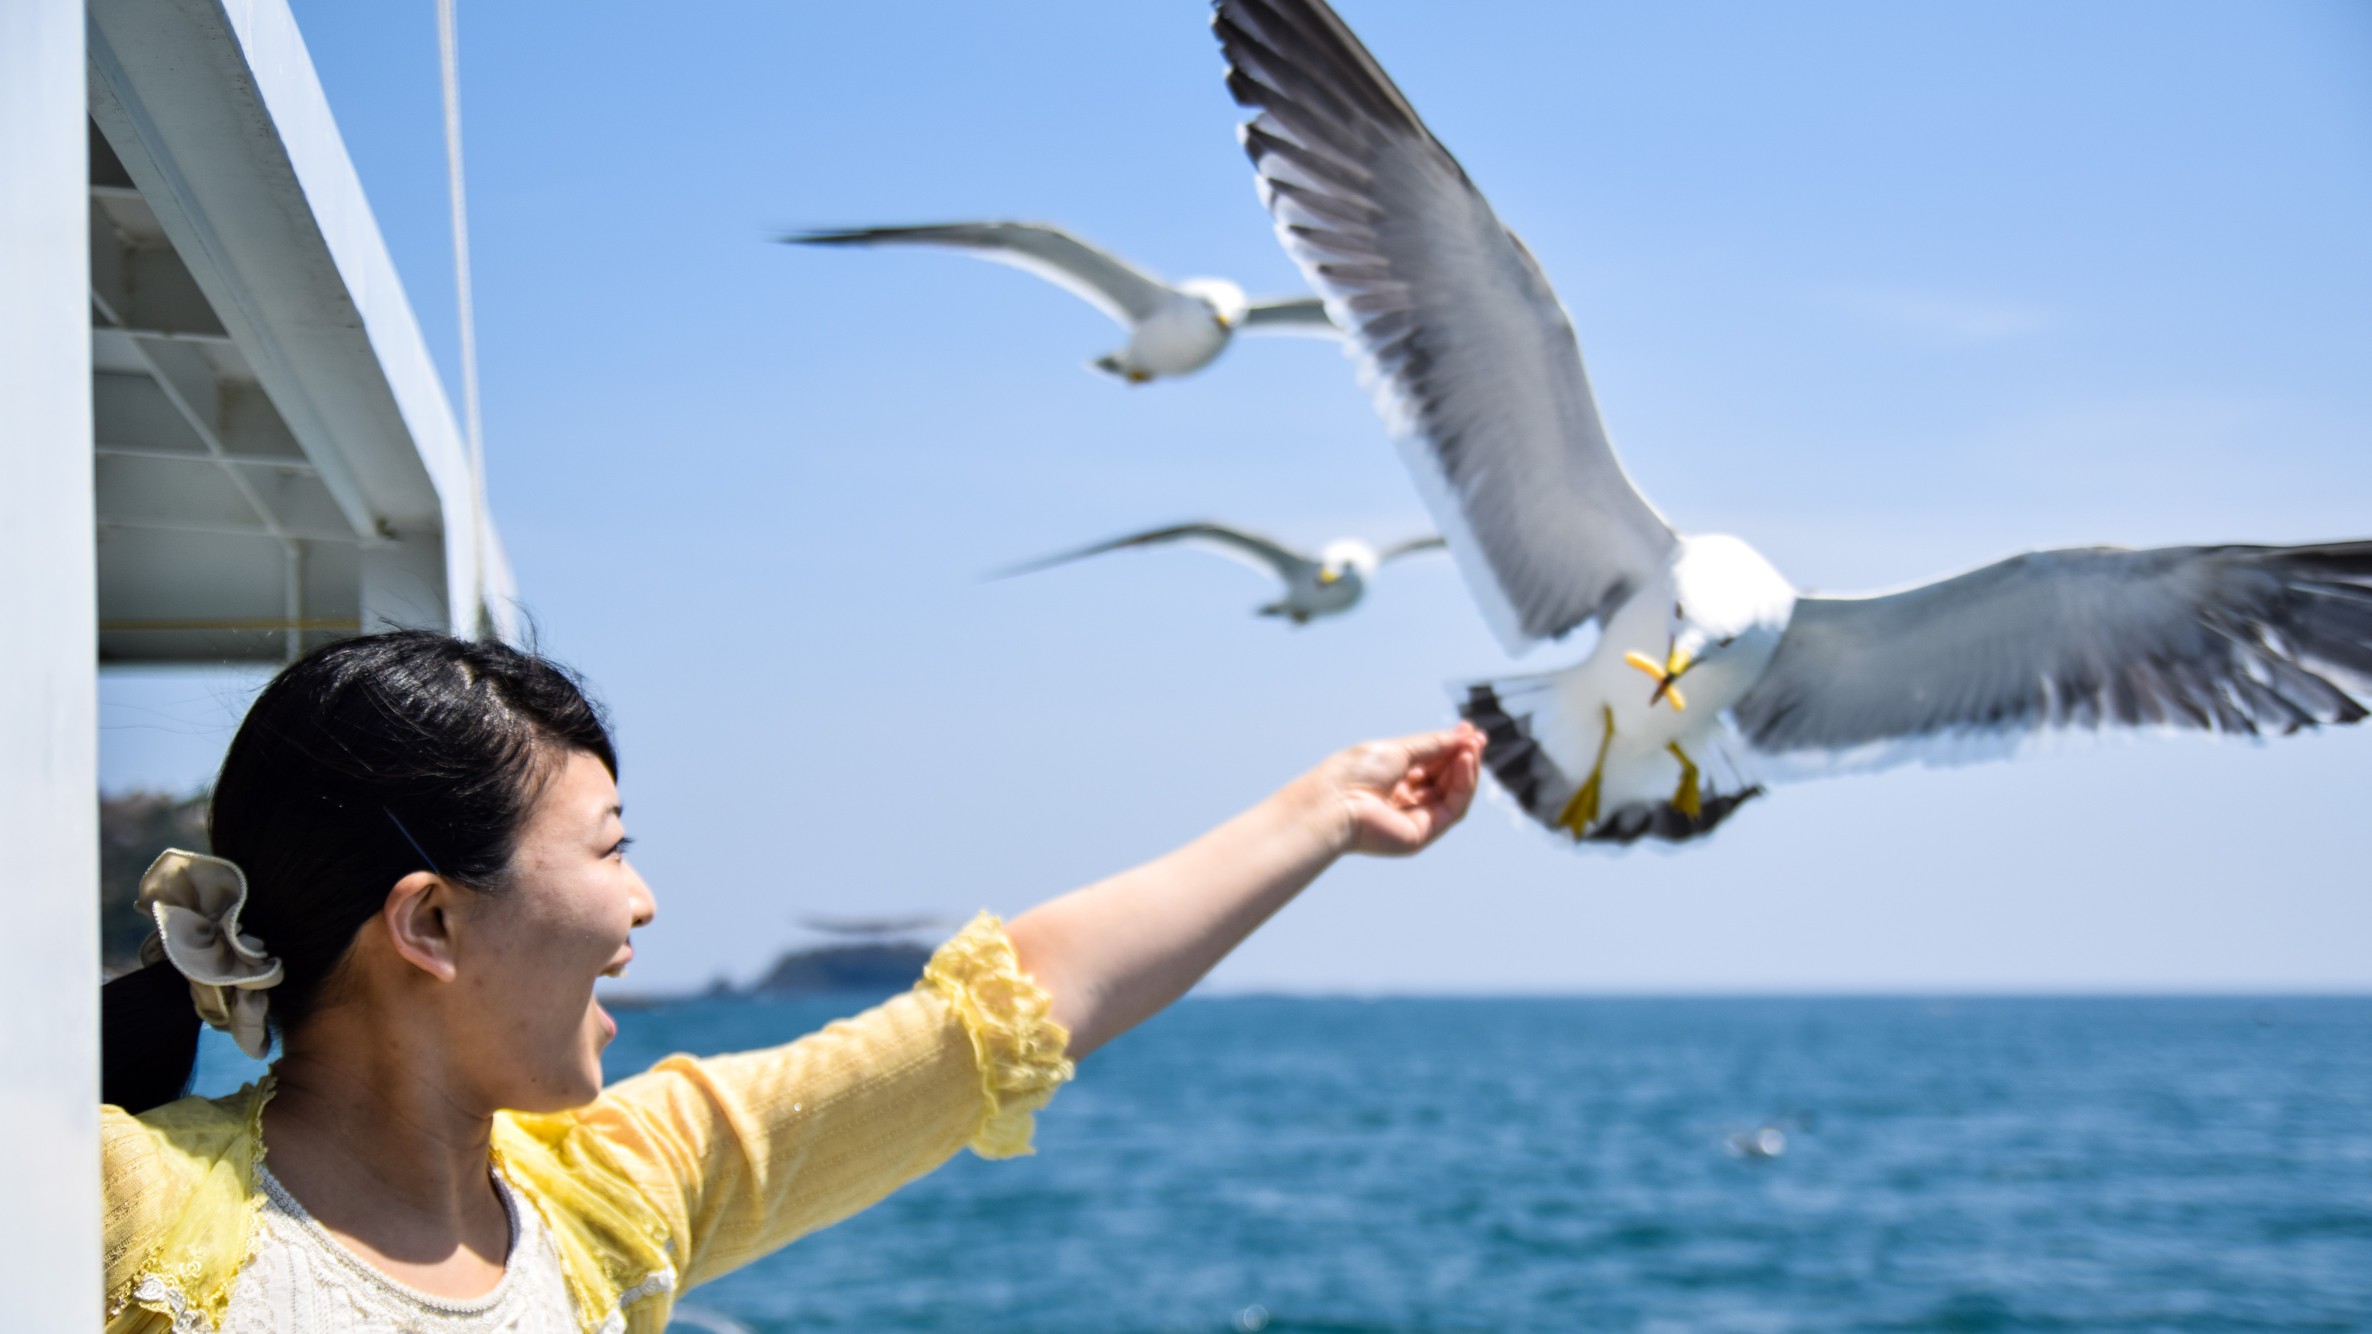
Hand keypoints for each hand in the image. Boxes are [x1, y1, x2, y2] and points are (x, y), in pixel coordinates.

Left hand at [1315, 723, 1485, 856]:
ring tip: (1472, 748)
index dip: (1451, 748)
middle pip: (1444, 778)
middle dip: (1462, 757)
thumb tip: (1464, 735)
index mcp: (1391, 779)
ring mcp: (1413, 818)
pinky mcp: (1422, 833)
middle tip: (1478, 739)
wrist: (1335, 804)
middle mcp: (1403, 800)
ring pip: (1453, 794)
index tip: (1470, 731)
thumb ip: (1433, 745)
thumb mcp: (1398, 750)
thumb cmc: (1354, 773)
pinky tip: (1465, 762)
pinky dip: (1463, 785)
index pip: (1430, 764)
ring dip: (1466, 769)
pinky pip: (1453, 808)